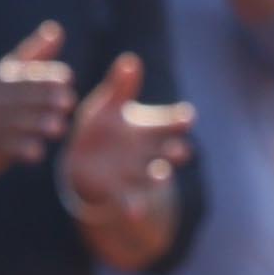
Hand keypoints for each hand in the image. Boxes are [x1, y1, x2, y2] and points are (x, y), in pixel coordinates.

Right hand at [0, 22, 79, 189]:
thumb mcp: (4, 76)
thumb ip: (34, 54)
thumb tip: (57, 30)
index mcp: (1, 80)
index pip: (27, 74)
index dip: (48, 75)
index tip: (68, 78)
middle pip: (25, 97)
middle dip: (48, 99)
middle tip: (69, 102)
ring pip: (21, 124)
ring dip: (40, 125)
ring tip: (59, 127)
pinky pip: (11, 149)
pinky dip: (24, 150)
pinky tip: (38, 153)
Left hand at [60, 50, 190, 246]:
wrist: (85, 158)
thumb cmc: (103, 124)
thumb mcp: (109, 103)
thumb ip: (121, 86)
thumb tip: (130, 61)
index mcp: (152, 127)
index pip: (173, 122)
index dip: (181, 120)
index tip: (187, 117)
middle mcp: (152, 151)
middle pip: (171, 150)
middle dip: (176, 151)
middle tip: (181, 150)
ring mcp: (139, 172)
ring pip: (155, 176)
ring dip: (159, 178)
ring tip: (161, 177)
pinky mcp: (123, 190)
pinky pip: (131, 199)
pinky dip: (134, 206)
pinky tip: (134, 213)